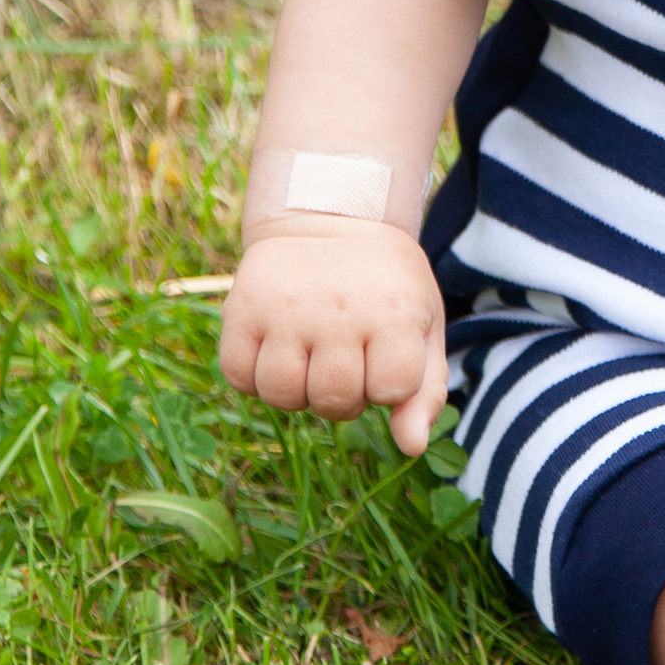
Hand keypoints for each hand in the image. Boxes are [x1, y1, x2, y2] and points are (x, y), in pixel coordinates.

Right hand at [219, 220, 446, 459]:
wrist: (331, 216)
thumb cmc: (385, 285)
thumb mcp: (422, 325)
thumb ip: (424, 390)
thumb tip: (411, 448)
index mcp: (392, 312)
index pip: (390, 391)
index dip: (389, 386)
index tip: (385, 353)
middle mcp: (338, 310)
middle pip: (333, 400)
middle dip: (343, 396)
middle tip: (346, 357)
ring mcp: (285, 310)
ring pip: (281, 395)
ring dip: (297, 391)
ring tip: (310, 356)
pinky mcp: (241, 309)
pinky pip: (239, 377)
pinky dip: (255, 377)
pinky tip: (277, 348)